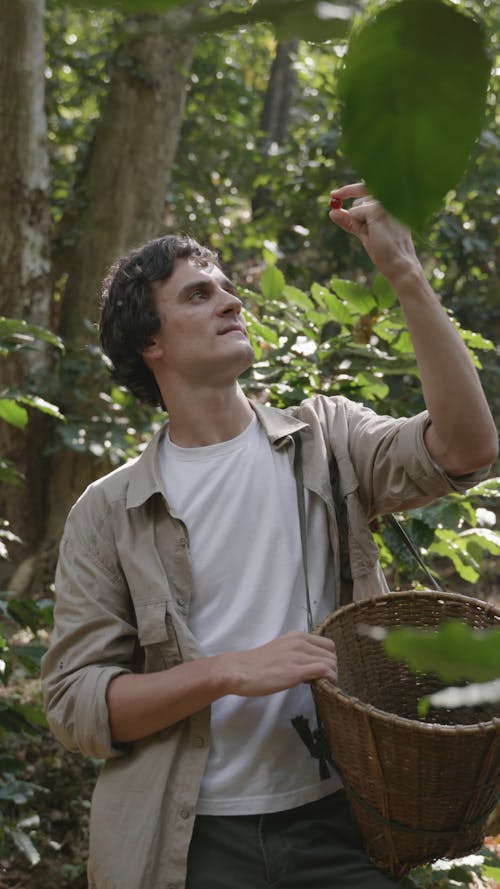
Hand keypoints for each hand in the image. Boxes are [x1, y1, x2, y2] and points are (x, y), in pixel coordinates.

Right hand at [216, 631, 336, 696]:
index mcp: (296, 636)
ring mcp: (298, 656)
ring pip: (331, 663)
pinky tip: (323, 687)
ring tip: (324, 685)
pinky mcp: (296, 671)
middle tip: (325, 680)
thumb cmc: (257, 664)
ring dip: (332, 676)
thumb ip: (297, 654)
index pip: (327, 644)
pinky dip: (329, 680)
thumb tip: (311, 667)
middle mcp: (300, 642)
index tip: (324, 670)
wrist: (240, 670)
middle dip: (333, 668)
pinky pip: (324, 672)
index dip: (329, 658)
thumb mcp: (281, 650)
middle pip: (332, 654)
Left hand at [329, 183, 418, 282]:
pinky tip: (371, 235)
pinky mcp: (377, 209)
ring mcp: (385, 202)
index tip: (334, 193)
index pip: (369, 188)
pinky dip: (356, 225)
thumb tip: (332, 212)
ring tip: (373, 235)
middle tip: (332, 195)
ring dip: (356, 221)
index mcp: (393, 202)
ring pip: (356, 206)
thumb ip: (351, 221)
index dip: (351, 188)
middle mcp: (391, 198)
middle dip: (346, 191)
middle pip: (361, 188)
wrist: (398, 263)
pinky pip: (354, 213)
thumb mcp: (366, 232)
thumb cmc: (386, 250)